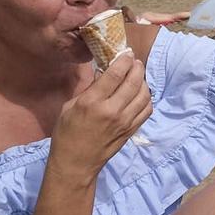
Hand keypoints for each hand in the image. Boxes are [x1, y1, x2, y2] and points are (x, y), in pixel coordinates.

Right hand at [50, 52, 150, 174]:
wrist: (76, 163)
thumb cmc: (67, 133)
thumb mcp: (70, 106)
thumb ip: (89, 89)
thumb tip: (104, 73)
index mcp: (92, 102)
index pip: (115, 74)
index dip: (124, 60)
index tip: (127, 52)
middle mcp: (112, 110)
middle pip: (134, 82)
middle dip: (137, 67)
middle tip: (134, 61)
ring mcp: (125, 122)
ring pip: (144, 95)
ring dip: (143, 82)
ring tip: (138, 76)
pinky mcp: (131, 130)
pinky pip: (147, 110)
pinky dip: (146, 98)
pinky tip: (140, 94)